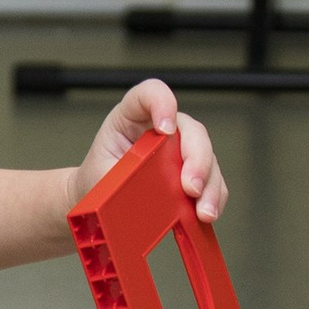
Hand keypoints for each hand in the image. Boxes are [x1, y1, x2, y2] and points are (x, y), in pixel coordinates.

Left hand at [72, 80, 227, 223]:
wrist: (95, 200)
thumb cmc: (96, 180)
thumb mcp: (99, 177)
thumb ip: (121, 178)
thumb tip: (146, 196)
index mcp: (130, 118)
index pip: (149, 94)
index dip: (162, 103)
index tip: (165, 129)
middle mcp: (161, 130)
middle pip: (190, 130)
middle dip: (197, 159)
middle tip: (191, 186)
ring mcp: (179, 151)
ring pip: (207, 157)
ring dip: (209, 185)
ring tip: (203, 211)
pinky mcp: (191, 173)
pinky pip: (212, 181)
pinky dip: (213, 198)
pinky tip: (205, 214)